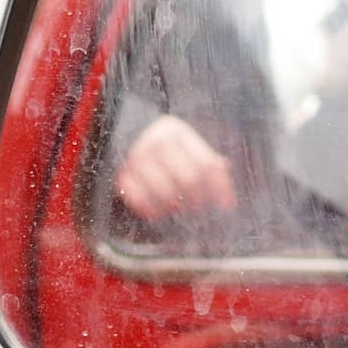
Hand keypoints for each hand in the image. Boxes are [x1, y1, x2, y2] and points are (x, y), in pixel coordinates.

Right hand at [115, 115, 236, 221]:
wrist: (126, 133)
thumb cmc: (164, 144)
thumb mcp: (184, 142)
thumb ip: (203, 155)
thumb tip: (225, 167)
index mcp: (178, 132)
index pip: (205, 163)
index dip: (220, 187)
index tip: (226, 205)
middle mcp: (158, 141)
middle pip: (188, 178)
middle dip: (196, 199)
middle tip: (197, 208)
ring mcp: (138, 156)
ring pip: (164, 191)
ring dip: (174, 207)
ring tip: (177, 210)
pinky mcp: (122, 172)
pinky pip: (138, 197)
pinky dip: (149, 210)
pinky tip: (156, 215)